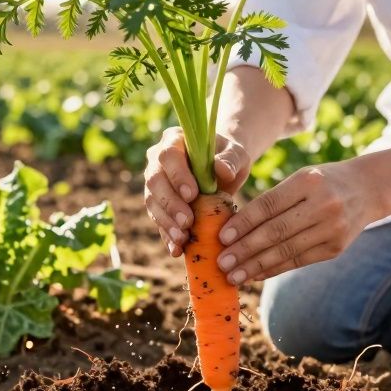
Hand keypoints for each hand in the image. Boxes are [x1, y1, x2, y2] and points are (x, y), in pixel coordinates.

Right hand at [143, 126, 249, 256]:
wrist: (224, 169)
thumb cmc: (229, 157)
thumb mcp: (236, 154)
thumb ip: (231, 159)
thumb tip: (222, 170)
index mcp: (174, 140)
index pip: (168, 156)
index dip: (177, 176)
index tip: (192, 194)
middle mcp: (158, 161)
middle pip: (155, 182)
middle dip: (170, 204)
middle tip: (187, 222)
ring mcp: (156, 184)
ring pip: (153, 203)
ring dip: (166, 222)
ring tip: (182, 239)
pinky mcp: (159, 205)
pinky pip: (159, 220)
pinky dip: (167, 236)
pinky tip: (177, 250)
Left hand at [215, 160, 378, 284]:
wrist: (367, 189)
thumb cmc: (322, 182)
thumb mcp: (301, 178)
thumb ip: (273, 200)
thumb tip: (234, 229)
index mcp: (308, 181)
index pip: (269, 205)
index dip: (243, 223)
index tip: (221, 237)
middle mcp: (323, 205)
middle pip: (276, 231)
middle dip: (245, 250)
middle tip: (221, 262)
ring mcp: (332, 229)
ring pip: (286, 251)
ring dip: (256, 266)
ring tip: (233, 275)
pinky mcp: (336, 248)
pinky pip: (298, 261)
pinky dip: (274, 269)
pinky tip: (255, 275)